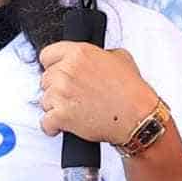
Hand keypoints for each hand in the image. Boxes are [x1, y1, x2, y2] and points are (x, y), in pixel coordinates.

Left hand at [35, 41, 160, 145]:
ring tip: (75, 110)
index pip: (47, 55)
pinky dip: (53, 126)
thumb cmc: (131, 91)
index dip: (53, 66)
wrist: (137, 118)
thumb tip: (94, 57)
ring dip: (55, 107)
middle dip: (57, 88)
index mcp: (79, 53)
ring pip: (44, 100)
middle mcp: (67, 71)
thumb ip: (100, 54)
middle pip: (45, 79)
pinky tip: (65, 124)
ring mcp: (62, 93)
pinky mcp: (61, 115)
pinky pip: (45, 122)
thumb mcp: (120, 58)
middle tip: (74, 95)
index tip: (58, 73)